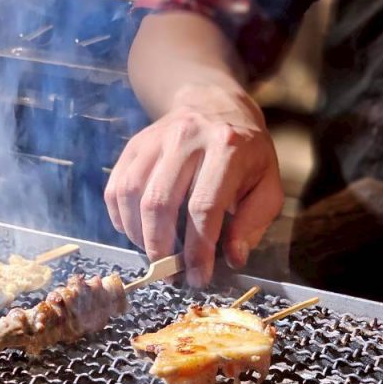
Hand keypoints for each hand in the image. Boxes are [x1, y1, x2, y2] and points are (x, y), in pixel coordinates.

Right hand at [105, 85, 283, 285]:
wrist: (215, 106)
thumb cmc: (246, 154)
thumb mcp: (267, 184)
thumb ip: (253, 223)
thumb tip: (232, 258)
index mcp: (227, 148)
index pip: (204, 207)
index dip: (197, 250)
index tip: (198, 277)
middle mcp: (187, 139)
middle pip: (160, 203)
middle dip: (161, 248)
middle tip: (170, 274)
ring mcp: (155, 139)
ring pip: (132, 196)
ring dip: (138, 235)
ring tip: (154, 254)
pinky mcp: (134, 145)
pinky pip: (116, 188)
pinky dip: (121, 218)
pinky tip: (137, 232)